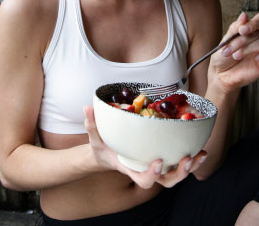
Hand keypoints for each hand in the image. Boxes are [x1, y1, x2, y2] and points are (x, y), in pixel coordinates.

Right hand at [84, 105, 206, 188]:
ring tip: (199, 154)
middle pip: (166, 182)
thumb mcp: (94, 137)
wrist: (108, 154)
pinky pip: (178, 162)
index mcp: (131, 168)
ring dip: (190, 167)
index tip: (157, 161)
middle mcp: (145, 170)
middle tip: (187, 158)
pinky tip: (200, 147)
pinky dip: (191, 158)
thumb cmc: (102, 147)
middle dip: (179, 173)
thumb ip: (91, 123)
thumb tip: (87, 106)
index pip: (143, 180)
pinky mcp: (162, 159)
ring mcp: (155, 167)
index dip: (152, 175)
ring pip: (176, 175)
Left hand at [208, 12, 258, 92]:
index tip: (242, 30)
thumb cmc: (223, 56)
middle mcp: (257, 39)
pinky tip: (253, 60)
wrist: (221, 75)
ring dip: (247, 49)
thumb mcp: (226, 40)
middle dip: (242, 40)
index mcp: (249, 31)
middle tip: (230, 48)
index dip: (252, 24)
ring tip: (235, 56)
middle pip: (258, 32)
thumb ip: (235, 29)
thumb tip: (244, 15)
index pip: (258, 21)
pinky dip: (258, 56)